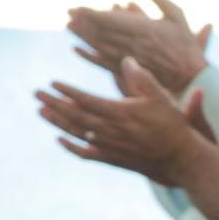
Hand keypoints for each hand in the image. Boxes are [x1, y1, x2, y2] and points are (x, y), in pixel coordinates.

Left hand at [37, 57, 210, 184]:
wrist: (181, 159)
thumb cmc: (174, 125)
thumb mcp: (162, 97)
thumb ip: (143, 79)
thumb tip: (126, 60)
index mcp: (122, 113)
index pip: (87, 100)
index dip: (68, 92)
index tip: (52, 83)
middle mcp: (111, 131)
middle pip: (76, 116)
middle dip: (54, 104)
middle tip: (37, 94)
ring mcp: (110, 147)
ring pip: (77, 133)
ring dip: (57, 122)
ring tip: (41, 111)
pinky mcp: (113, 159)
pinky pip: (86, 153)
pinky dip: (70, 146)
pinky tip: (59, 139)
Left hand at [68, 0, 210, 92]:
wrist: (191, 74)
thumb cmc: (185, 42)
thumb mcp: (176, 14)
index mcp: (144, 28)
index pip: (110, 20)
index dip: (90, 13)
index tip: (76, 7)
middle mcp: (133, 43)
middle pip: (100, 32)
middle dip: (82, 22)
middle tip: (67, 13)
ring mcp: (129, 58)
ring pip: (99, 46)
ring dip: (82, 36)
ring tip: (69, 27)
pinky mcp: (130, 70)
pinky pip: (104, 63)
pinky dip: (89, 56)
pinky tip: (77, 50)